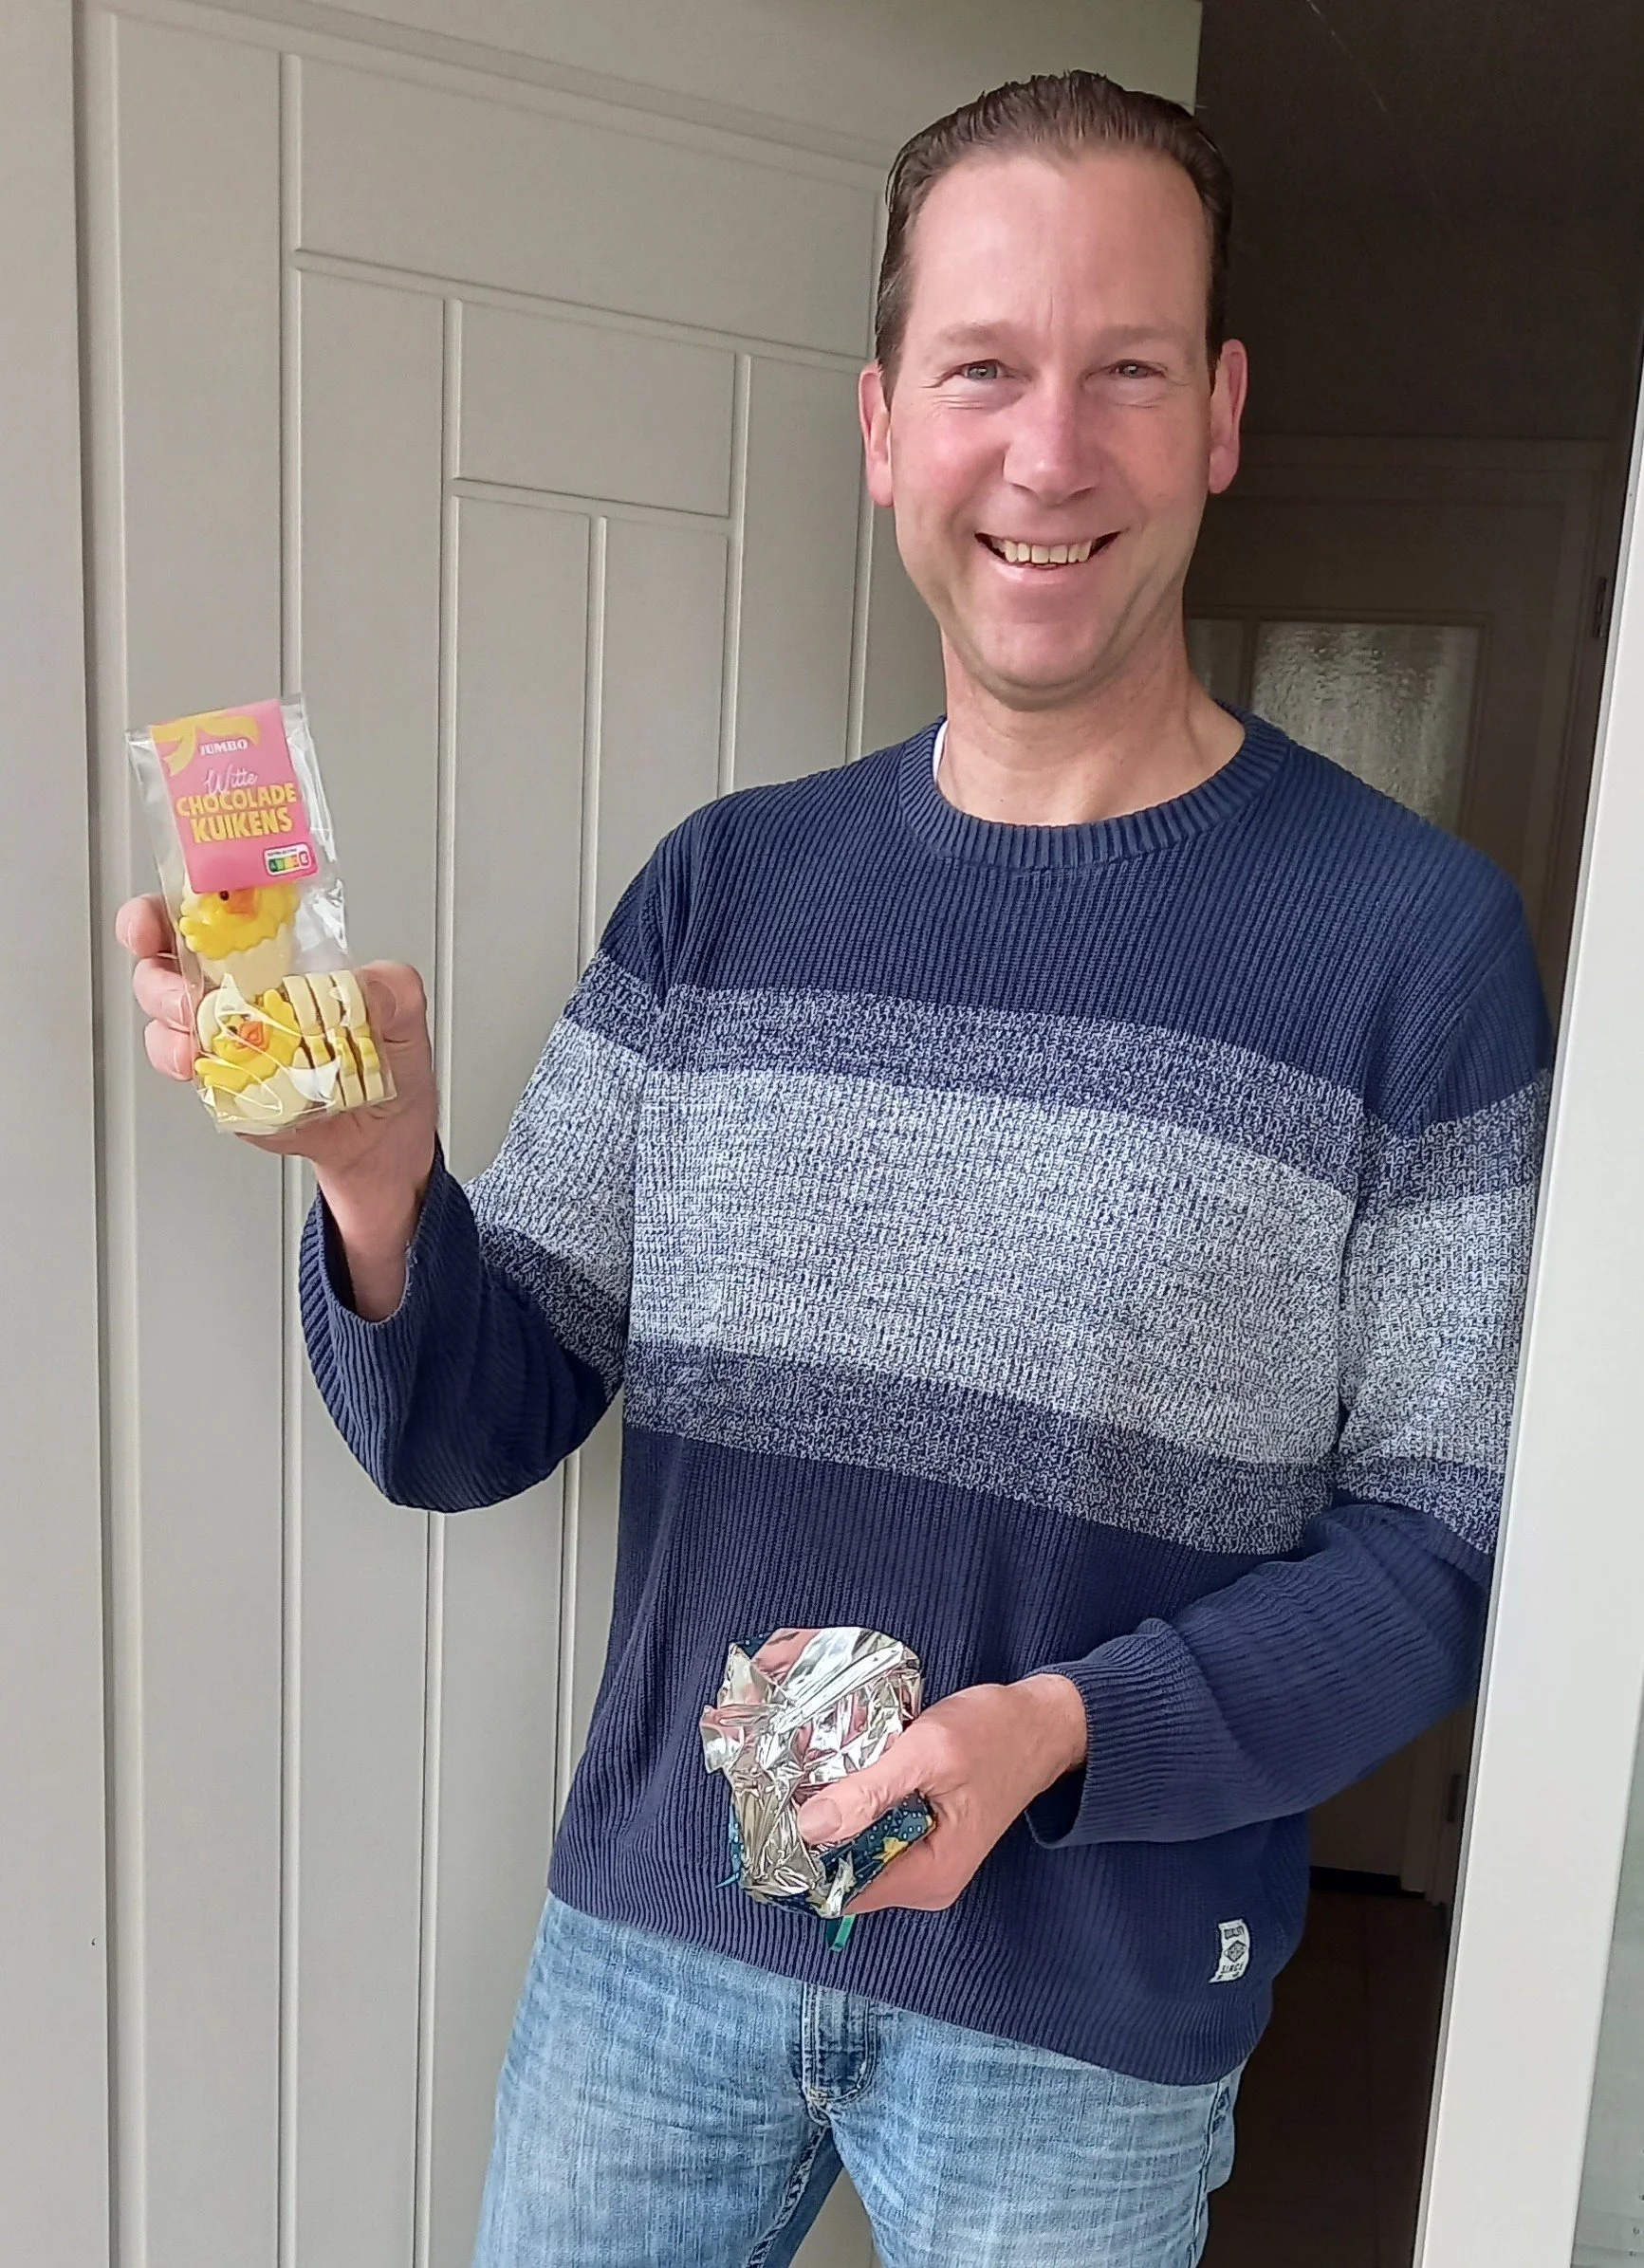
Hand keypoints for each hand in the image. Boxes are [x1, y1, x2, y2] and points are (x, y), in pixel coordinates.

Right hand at [115, 893, 437, 1315]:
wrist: (381, 1133)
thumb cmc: (384, 1058)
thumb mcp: (403, 1009)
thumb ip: (391, 987)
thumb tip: (363, 986)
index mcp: (271, 955)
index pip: (206, 916)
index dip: (166, 911)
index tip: (159, 917)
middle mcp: (235, 990)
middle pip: (164, 966)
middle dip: (158, 975)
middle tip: (186, 994)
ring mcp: (222, 1038)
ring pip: (163, 1022)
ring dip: (169, 1028)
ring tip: (198, 1040)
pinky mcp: (219, 1083)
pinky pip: (185, 1072)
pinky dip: (187, 1069)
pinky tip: (205, 1069)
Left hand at [796, 1671, 1087, 1914]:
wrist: (1042, 1721)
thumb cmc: (993, 1733)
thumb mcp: (929, 1752)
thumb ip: (871, 1791)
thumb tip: (808, 1827)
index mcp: (927, 1876)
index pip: (841, 1888)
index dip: (799, 1856)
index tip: (765, 1814)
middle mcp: (922, 1881)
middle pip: (844, 1870)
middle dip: (810, 1830)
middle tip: (775, 1783)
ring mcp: (921, 1860)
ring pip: (854, 1847)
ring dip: (829, 1813)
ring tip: (797, 1771)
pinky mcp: (920, 1834)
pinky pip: (871, 1830)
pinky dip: (851, 1804)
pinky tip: (835, 1770)